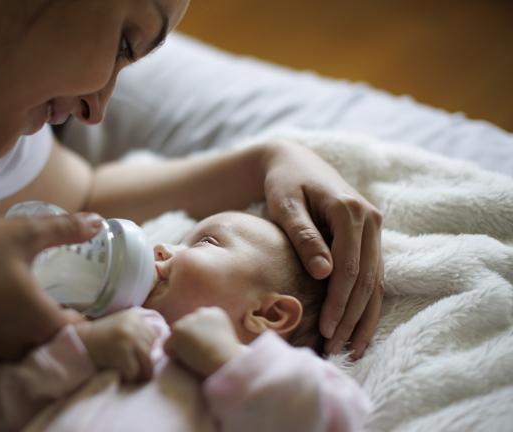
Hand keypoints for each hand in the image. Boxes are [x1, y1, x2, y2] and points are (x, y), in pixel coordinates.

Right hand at [0, 212, 103, 362]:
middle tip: (72, 290)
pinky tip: (8, 304)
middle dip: (67, 319)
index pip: (84, 330)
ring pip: (31, 345)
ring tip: (42, 296)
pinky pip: (5, 346)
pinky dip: (14, 331)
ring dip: (39, 327)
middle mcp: (21, 346)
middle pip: (58, 340)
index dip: (94, 313)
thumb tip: (98, 222)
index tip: (95, 293)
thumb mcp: (20, 232)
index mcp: (40, 322)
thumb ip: (64, 229)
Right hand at [75, 309, 158, 381]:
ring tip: (130, 372)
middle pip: (153, 349)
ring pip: (147, 362)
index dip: (149, 349)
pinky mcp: (121, 351)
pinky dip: (129, 376)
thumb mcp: (122, 326)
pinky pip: (135, 371)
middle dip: (146, 362)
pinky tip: (120, 372)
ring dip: (140, 372)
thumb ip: (139, 330)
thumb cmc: (101, 338)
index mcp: (136, 316)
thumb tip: (163, 346)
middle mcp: (134, 324)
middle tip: (134, 368)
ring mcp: (128, 337)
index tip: (138, 356)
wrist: (78, 342)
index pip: (156, 336)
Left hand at [165, 307, 244, 377]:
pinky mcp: (178, 329)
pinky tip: (187, 360)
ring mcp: (188, 319)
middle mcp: (201, 311)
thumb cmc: (227, 359)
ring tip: (193, 358)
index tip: (206, 348)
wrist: (225, 361)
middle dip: (187, 339)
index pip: (199, 322)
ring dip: (180, 346)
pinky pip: (167, 346)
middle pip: (186, 326)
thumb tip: (196, 341)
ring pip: (176, 336)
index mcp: (216, 312)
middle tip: (197, 354)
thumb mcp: (223, 340)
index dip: (199, 337)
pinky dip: (173, 355)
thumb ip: (210, 334)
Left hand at [260, 141, 383, 358]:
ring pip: (376, 281)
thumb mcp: (286, 204)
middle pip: (368, 279)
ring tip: (351, 349)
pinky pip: (373, 276)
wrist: (294, 162)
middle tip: (335, 348)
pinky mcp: (370, 238)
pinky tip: (358, 329)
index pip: (350, 266)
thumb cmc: (284, 183)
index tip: (327, 329)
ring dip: (365, 317)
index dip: (339, 301)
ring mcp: (374, 229)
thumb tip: (324, 273)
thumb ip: (303, 235)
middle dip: (353, 317)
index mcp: (350, 210)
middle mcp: (370, 220)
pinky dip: (367, 304)